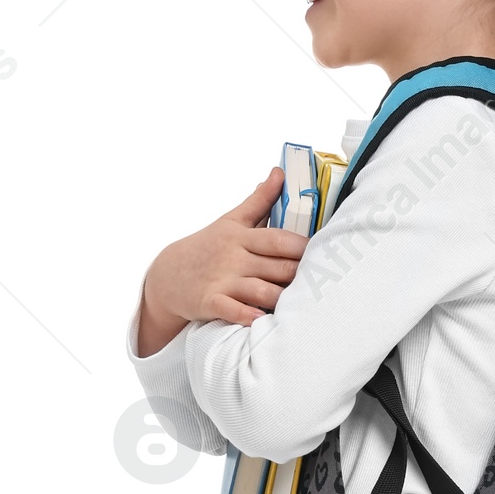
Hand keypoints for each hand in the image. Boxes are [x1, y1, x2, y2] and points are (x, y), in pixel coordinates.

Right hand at [136, 170, 306, 354]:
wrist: (169, 275)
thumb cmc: (208, 247)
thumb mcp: (231, 220)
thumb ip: (259, 200)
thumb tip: (279, 173)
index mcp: (242, 236)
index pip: (278, 239)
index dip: (303, 247)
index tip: (326, 253)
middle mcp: (234, 258)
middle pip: (276, 266)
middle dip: (300, 274)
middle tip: (324, 282)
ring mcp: (222, 280)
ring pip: (259, 290)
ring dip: (281, 297)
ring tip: (302, 304)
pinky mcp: (210, 302)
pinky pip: (231, 309)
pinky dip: (246, 315)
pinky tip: (261, 320)